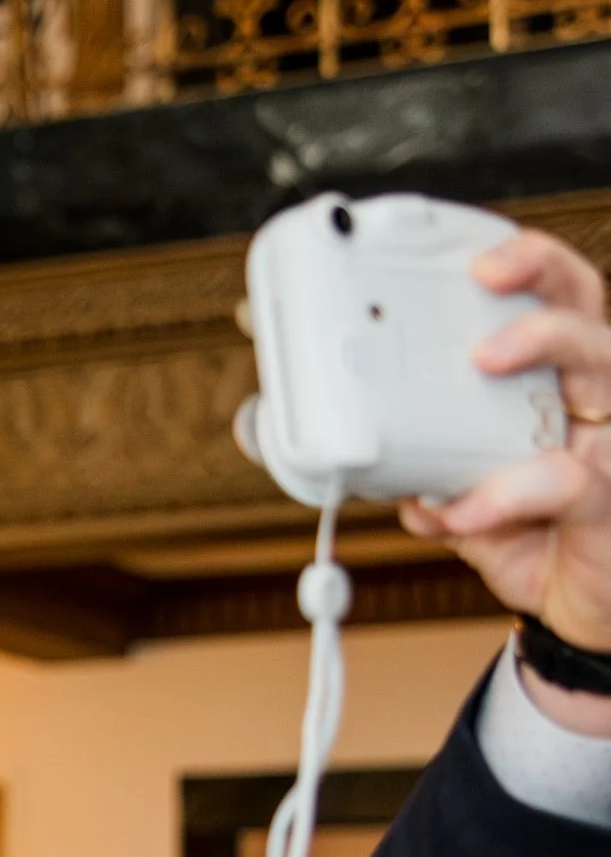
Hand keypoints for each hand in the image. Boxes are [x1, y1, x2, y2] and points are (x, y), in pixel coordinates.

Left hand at [403, 231, 610, 682]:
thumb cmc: (524, 536)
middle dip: (535, 264)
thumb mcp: (443, 489)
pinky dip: (503, 491)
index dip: (496, 257)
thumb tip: (278, 433)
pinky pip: (563, 478)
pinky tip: (453, 508)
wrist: (576, 612)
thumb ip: (385, 457)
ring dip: (540, 340)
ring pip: (599, 356)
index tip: (436, 244)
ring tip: (485, 355)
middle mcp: (585, 394)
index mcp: (544, 379)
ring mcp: (605, 439)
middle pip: (581, 295)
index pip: (531, 293)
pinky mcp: (606, 498)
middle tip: (480, 270)